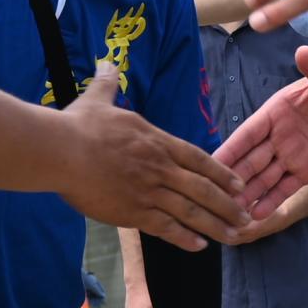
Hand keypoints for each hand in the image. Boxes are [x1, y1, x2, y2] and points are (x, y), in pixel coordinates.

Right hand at [60, 63, 248, 248]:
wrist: (60, 150)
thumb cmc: (78, 125)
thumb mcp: (98, 99)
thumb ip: (109, 83)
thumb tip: (107, 62)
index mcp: (157, 141)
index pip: (199, 159)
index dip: (222, 173)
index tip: (239, 185)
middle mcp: (160, 167)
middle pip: (204, 188)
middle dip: (228, 205)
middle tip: (247, 218)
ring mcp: (149, 191)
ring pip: (191, 211)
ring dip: (215, 226)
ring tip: (234, 237)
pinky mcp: (133, 212)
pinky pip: (166, 227)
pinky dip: (185, 238)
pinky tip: (199, 246)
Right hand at [215, 45, 307, 219]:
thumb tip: (303, 51)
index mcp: (275, 112)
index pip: (248, 134)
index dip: (230, 149)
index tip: (210, 163)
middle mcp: (277, 136)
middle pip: (250, 160)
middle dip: (232, 179)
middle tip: (212, 197)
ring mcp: (290, 156)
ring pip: (263, 178)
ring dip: (247, 195)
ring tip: (229, 213)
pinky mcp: (306, 172)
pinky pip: (285, 188)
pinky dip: (270, 201)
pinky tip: (255, 216)